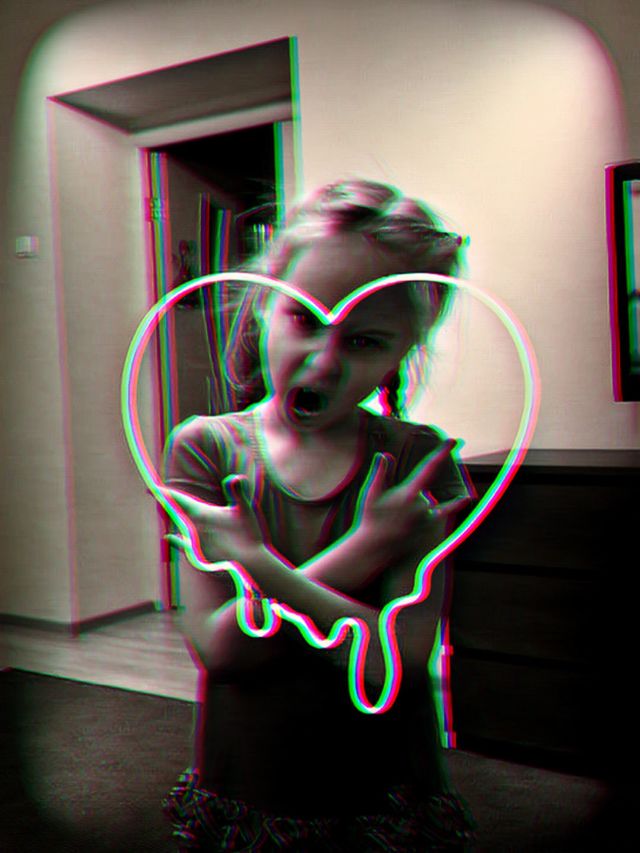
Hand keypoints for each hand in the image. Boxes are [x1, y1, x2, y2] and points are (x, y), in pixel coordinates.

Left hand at [159, 475, 269, 565]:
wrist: (247, 567)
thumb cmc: (248, 537)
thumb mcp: (245, 510)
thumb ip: (238, 492)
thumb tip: (234, 477)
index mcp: (201, 513)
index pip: (178, 500)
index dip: (164, 493)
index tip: (151, 488)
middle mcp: (192, 528)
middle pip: (174, 513)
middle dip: (166, 504)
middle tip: (156, 495)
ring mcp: (192, 544)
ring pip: (177, 528)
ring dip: (172, 519)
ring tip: (165, 512)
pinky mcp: (195, 557)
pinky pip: (181, 545)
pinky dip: (175, 540)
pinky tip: (169, 538)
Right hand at [353, 441, 471, 554]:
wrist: (375, 547)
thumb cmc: (370, 519)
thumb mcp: (371, 494)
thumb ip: (380, 473)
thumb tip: (385, 455)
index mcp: (409, 492)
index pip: (429, 466)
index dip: (442, 452)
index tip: (453, 440)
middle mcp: (422, 503)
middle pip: (420, 489)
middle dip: (406, 495)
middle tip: (389, 512)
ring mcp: (427, 515)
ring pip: (425, 501)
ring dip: (412, 506)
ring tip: (395, 521)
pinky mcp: (429, 525)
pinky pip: (444, 510)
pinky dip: (455, 504)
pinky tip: (466, 498)